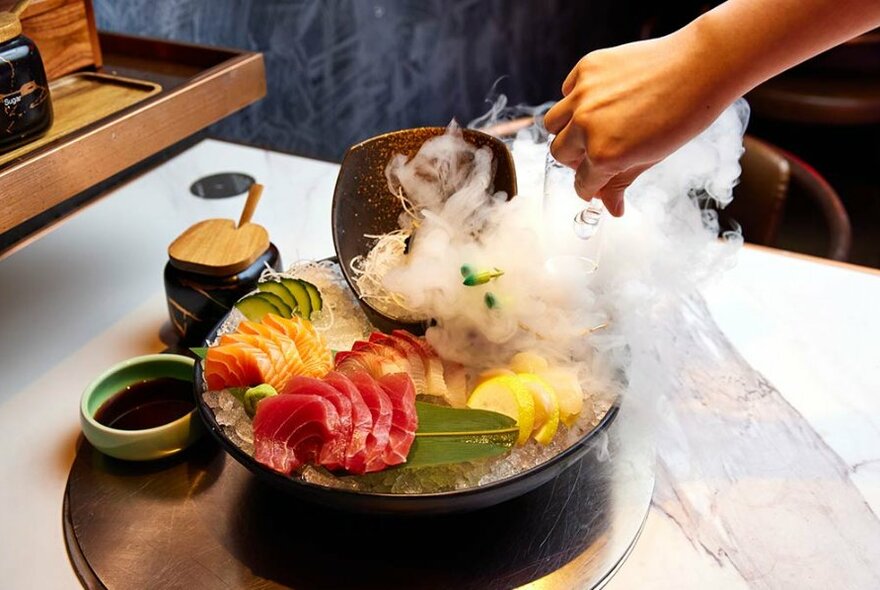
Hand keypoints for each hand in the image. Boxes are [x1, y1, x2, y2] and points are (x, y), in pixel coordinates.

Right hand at [544, 31, 735, 215]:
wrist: (701, 66)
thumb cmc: (685, 113)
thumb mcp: (652, 157)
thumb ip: (622, 182)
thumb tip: (611, 208)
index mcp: (604, 153)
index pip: (582, 183)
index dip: (590, 189)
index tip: (596, 187)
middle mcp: (587, 124)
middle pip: (559, 153)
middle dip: (575, 161)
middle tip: (595, 157)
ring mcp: (583, 94)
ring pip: (553, 124)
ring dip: (566, 131)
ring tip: (590, 128)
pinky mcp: (587, 68)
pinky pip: (567, 91)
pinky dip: (576, 100)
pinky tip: (600, 101)